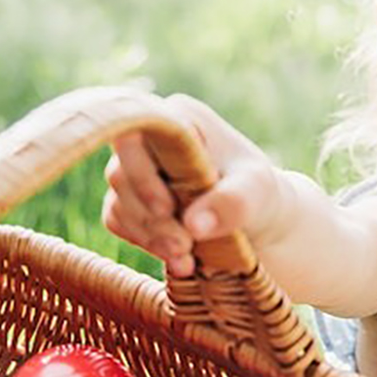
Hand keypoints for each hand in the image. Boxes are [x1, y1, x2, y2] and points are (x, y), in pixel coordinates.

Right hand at [101, 94, 283, 276]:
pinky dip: (145, 242)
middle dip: (152, 217)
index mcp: (179, 117)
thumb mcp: (257, 192)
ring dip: (150, 235)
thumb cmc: (259, 192)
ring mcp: (135, 168)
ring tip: (186, 259)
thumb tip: (193, 225)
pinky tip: (176, 258)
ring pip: (119, 202)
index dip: (142, 173)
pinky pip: (117, 221)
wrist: (256, 217)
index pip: (136, 133)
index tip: (167, 209)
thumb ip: (231, 203)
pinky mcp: (130, 198)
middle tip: (184, 246)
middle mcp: (149, 137)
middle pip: (121, 174)